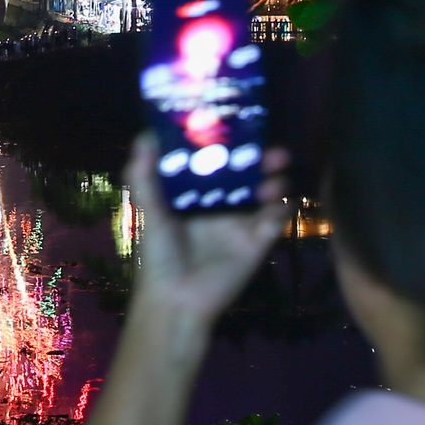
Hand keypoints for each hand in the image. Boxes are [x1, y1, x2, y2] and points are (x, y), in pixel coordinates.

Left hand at [123, 133, 289, 329]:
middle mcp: (221, 203)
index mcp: (195, 193)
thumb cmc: (159, 255)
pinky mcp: (257, 241)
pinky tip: (274, 203)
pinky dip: (281, 208)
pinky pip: (276, 219)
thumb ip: (144, 176)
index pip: (216, 161)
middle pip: (247, 172)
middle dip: (261, 158)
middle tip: (270, 150)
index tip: (236, 125)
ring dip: (275, 180)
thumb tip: (145, 136)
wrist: (177, 299)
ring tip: (274, 175)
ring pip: (267, 192)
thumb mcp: (148, 211)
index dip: (228, 144)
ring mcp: (241, 221)